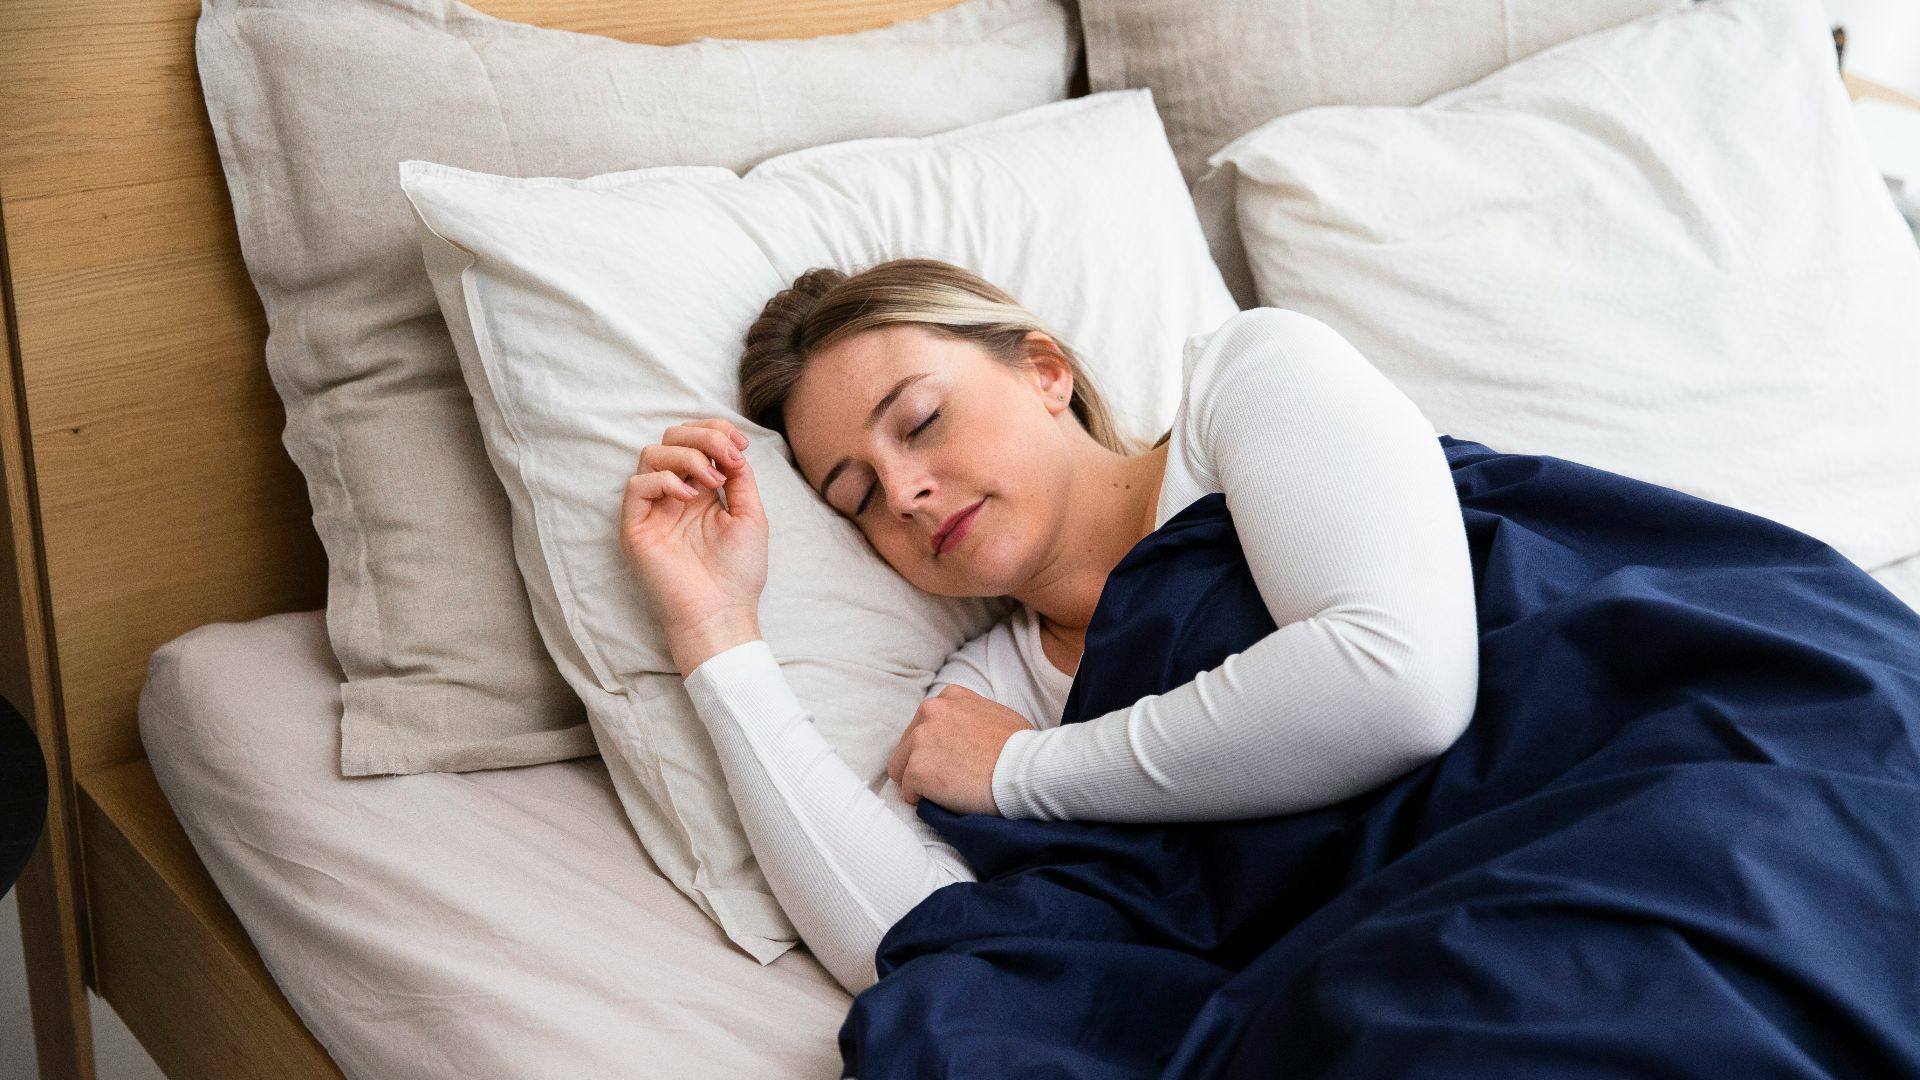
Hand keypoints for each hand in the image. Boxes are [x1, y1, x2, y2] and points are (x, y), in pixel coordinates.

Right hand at [619, 418, 768, 671]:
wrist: (722, 611)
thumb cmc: (739, 572)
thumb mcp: (750, 514)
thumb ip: (740, 477)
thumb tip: (731, 447)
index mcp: (702, 490)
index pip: (696, 441)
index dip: (716, 431)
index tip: (741, 443)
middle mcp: (675, 494)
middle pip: (671, 438)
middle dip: (702, 436)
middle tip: (727, 456)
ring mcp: (654, 509)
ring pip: (651, 454)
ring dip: (686, 456)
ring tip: (710, 482)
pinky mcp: (636, 527)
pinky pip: (637, 485)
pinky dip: (664, 480)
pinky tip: (688, 496)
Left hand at [886, 684, 1033, 815]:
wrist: (1026, 769)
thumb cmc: (1021, 747)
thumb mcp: (995, 714)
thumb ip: (970, 717)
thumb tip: (964, 735)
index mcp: (949, 697)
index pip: (924, 724)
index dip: (936, 747)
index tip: (951, 760)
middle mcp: (930, 712)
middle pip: (907, 745)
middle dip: (923, 763)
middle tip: (949, 780)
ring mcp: (920, 740)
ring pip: (901, 769)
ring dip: (920, 782)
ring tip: (948, 792)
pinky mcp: (917, 769)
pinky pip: (908, 792)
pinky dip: (923, 801)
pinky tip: (948, 801)